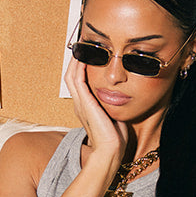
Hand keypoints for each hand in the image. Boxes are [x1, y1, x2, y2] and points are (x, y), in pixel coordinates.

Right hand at [61, 52, 129, 170]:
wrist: (111, 151)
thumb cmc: (115, 138)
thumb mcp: (115, 117)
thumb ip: (115, 106)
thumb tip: (124, 98)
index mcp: (86, 107)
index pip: (79, 82)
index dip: (81, 68)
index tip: (90, 55)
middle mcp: (80, 104)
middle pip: (71, 76)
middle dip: (76, 60)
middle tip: (83, 45)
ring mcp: (80, 103)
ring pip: (72, 75)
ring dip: (76, 60)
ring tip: (82, 46)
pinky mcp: (84, 103)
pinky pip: (77, 79)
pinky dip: (79, 67)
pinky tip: (85, 56)